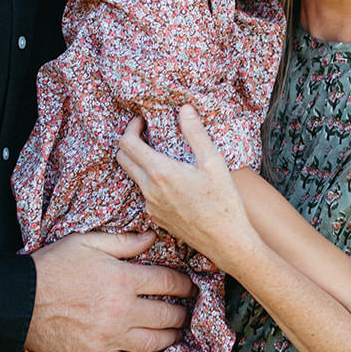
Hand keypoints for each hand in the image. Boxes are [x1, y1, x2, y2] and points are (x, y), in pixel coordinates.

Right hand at [26, 230, 193, 351]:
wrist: (18, 300)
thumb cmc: (51, 267)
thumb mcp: (86, 242)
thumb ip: (123, 242)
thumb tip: (151, 237)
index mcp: (123, 279)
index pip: (169, 283)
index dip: (185, 284)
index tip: (190, 287)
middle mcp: (123, 310)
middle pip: (169, 315)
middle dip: (184, 313)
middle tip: (187, 312)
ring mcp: (111, 336)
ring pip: (156, 342)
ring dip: (172, 338)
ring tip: (176, 333)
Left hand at [116, 107, 261, 269]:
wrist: (227, 242)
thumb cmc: (224, 202)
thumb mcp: (214, 162)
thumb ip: (196, 133)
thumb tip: (184, 109)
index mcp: (160, 173)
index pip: (127, 144)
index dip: (131, 127)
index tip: (143, 121)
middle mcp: (149, 190)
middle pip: (123, 159)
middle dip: (130, 142)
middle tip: (148, 134)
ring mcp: (150, 206)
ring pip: (134, 177)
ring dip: (140, 162)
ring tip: (163, 155)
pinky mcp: (156, 218)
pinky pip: (145, 194)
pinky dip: (150, 181)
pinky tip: (172, 180)